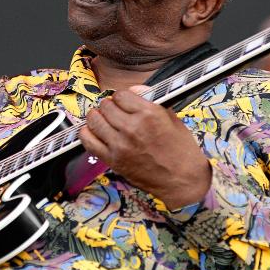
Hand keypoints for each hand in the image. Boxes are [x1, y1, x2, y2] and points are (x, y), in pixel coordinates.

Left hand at [79, 86, 211, 209]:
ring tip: (103, 120)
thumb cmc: (181, 150)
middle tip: (114, 112)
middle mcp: (132, 127)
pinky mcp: (112, 160)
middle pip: (105, 105)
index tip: (124, 102)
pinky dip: (87, 133)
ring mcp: (120, 144)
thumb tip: (133, 89)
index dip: (122, 97)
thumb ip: (150, 100)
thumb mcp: (171, 118)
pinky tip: (93, 132)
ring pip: (94, 120)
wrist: (182, 180)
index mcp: (149, 114)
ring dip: (97, 117)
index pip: (121, 95)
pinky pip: (88, 141)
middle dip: (109, 106)